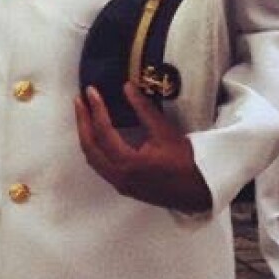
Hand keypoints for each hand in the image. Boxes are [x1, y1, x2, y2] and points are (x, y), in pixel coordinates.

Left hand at [74, 83, 212, 213]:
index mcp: (128, 163)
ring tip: (84, 114)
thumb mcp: (165, 132)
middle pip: (90, 146)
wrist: (198, 192)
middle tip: (80, 100)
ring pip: (92, 158)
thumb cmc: (185, 162)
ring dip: (86, 135)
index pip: (103, 132)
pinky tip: (96, 135)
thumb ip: (143, 108)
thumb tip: (127, 86)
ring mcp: (119, 183)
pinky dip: (94, 148)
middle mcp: (119, 176)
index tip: (90, 91)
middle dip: (82, 121)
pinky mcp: (123, 186)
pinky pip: (100, 166)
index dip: (95, 108)